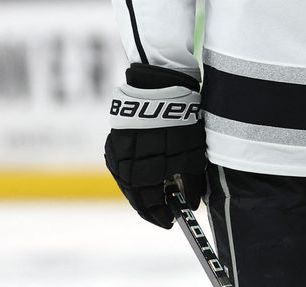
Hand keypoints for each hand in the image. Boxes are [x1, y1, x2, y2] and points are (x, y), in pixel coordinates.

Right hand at [105, 63, 205, 227]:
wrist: (159, 84)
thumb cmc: (181, 119)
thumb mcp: (191, 153)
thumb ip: (191, 182)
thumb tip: (190, 204)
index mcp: (143, 170)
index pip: (149, 204)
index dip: (160, 215)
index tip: (170, 221)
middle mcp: (124, 166)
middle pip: (135, 196)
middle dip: (149, 206)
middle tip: (162, 212)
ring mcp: (117, 152)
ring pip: (126, 182)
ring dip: (140, 192)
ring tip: (155, 195)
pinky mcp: (114, 140)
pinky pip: (121, 166)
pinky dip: (132, 176)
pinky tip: (143, 177)